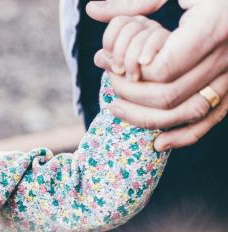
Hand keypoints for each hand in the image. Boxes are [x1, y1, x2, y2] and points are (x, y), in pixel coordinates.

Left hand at [87, 0, 227, 149]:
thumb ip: (136, 1)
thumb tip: (92, 10)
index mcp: (213, 28)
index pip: (162, 70)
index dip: (132, 72)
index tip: (112, 62)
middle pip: (169, 96)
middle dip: (130, 94)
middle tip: (108, 81)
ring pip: (188, 112)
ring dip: (148, 119)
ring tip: (116, 109)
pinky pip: (213, 118)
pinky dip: (186, 135)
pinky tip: (158, 144)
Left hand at [99, 15, 169, 80]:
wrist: (164, 83)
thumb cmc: (138, 74)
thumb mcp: (121, 66)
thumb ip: (109, 60)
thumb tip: (98, 55)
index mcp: (131, 26)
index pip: (118, 22)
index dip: (110, 40)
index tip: (108, 57)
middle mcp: (146, 25)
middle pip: (129, 29)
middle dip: (119, 53)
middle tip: (119, 71)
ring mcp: (159, 31)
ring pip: (141, 36)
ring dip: (132, 59)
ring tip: (132, 76)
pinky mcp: (171, 40)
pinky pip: (157, 38)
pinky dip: (148, 51)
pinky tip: (143, 63)